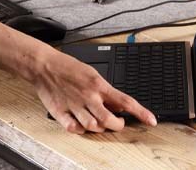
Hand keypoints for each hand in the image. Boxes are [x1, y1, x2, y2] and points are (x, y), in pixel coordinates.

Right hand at [29, 46, 156, 133]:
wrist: (44, 65)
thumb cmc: (68, 67)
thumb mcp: (92, 73)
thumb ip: (105, 90)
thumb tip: (119, 104)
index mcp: (98, 85)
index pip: (126, 101)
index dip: (141, 113)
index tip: (151, 120)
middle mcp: (88, 97)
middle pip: (110, 120)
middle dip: (118, 125)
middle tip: (119, 123)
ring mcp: (74, 106)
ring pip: (93, 126)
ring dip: (100, 128)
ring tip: (101, 123)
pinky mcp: (60, 112)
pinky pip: (74, 128)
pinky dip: (80, 130)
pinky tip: (82, 125)